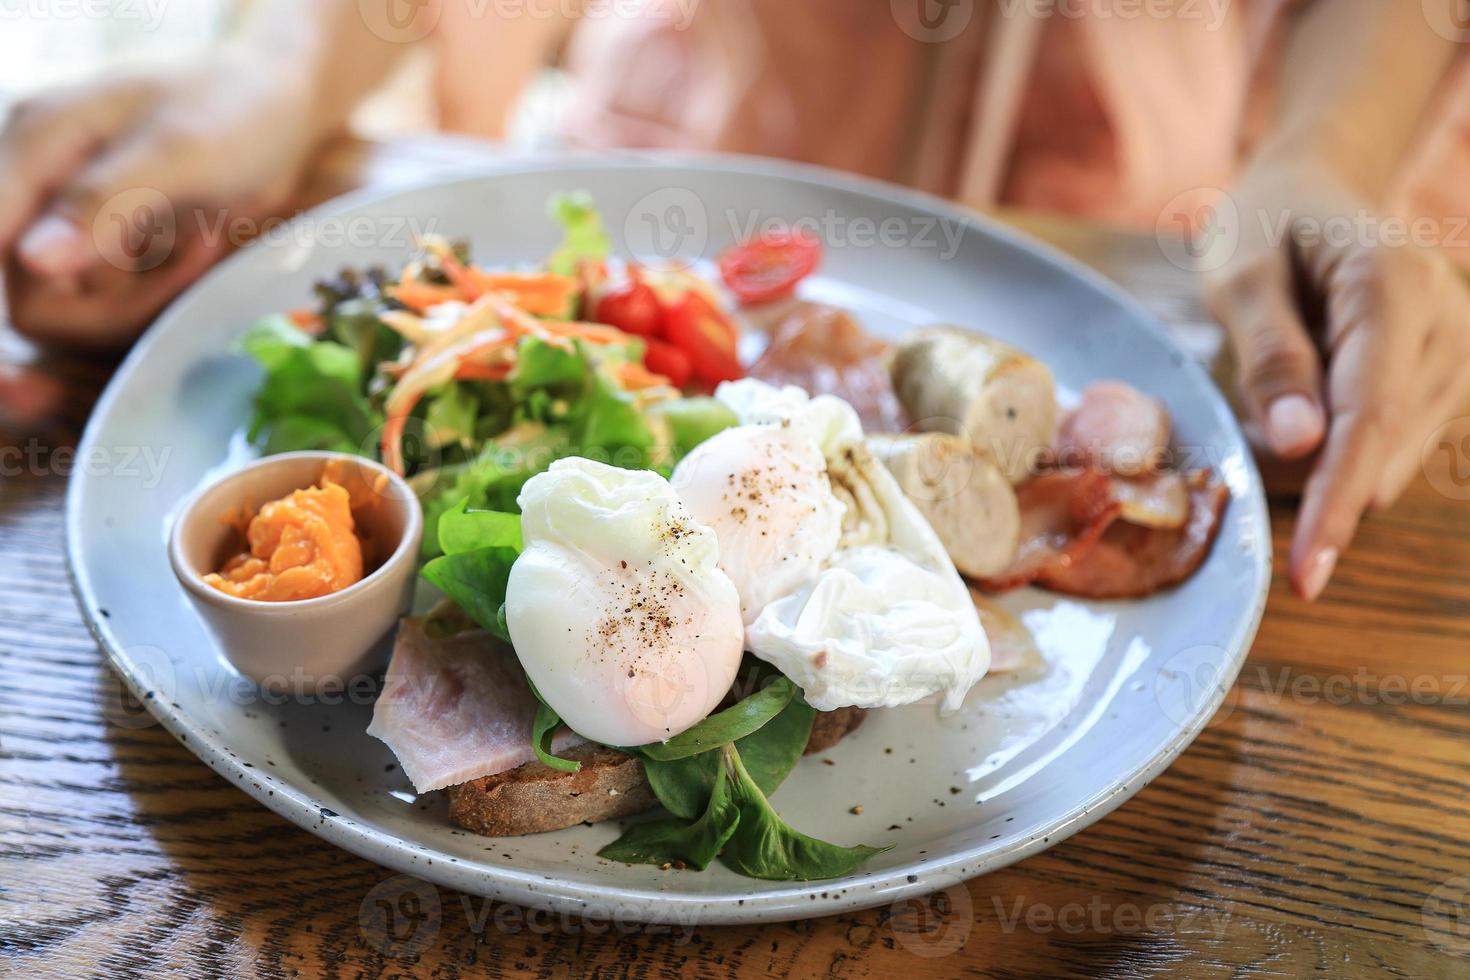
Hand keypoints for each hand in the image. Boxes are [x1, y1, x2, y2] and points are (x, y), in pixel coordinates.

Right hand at [0, 51, 320, 349]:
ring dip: (141, 300)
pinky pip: (108, 303)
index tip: (36, 385)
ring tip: (200, 245)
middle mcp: (34, 187)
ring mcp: (68, 223)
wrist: (279, 104)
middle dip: (114, 305)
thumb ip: (103, 203)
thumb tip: (34, 263)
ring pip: (72, 312)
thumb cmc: (235, 110)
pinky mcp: (104, 248)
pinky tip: (198, 250)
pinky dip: (154, 294)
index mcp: (34, 146)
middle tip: (192, 260)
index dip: (8, 316)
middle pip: (30, 297)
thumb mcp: (178, 152)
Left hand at [1204, 162, 1469, 599]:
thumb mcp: (1240, 275)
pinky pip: (1393, 442)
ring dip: (1326, 461)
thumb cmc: (1265, 226)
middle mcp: (1449, 320)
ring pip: (1391, 454)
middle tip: (1250, 443)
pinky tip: (1310, 406)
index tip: (1307, 571)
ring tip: (1277, 399)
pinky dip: (1343, 447)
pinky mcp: (1449, 376)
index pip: (1371, 416)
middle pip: (1385, 445)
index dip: (1335, 500)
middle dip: (1314, 479)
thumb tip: (1303, 445)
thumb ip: (1270, 357)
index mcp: (1396, 284)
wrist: (1314, 190)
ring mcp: (1460, 350)